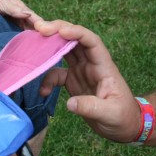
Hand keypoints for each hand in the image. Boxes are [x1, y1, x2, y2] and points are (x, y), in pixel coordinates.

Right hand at [35, 20, 142, 142]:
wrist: (124, 126)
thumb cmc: (122, 117)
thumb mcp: (110, 114)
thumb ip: (91, 107)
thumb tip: (70, 103)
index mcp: (104, 66)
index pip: (91, 42)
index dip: (77, 33)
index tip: (60, 31)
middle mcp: (92, 64)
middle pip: (75, 40)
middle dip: (58, 31)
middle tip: (39, 28)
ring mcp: (82, 71)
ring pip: (64, 51)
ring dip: (49, 47)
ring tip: (32, 47)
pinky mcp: (74, 81)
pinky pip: (57, 73)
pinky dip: (47, 79)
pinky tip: (43, 92)